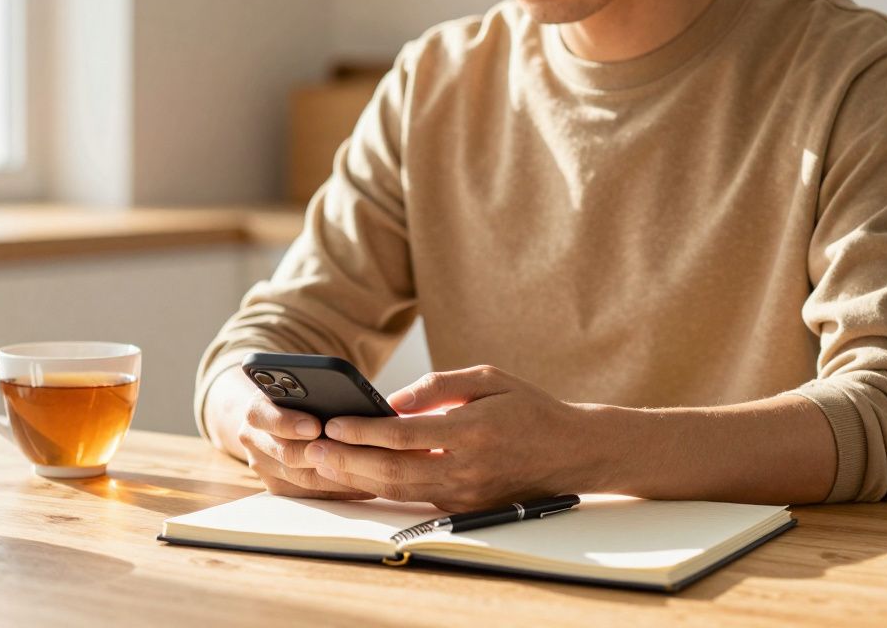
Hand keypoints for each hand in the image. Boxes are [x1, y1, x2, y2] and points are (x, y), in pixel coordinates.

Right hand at [236, 391, 374, 500]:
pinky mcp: (277, 485)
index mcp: (256, 409)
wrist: (274, 416)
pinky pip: (309, 493)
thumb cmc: (297, 396)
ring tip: (366, 471)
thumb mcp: (298, 385)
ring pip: (301, 477)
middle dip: (321, 454)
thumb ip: (311, 390)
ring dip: (336, 476)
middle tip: (351, 455)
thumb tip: (344, 398)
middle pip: (287, 453)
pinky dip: (336, 490)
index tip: (316, 426)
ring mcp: (263, 466)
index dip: (290, 423)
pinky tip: (362, 485)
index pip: (265, 416)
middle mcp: (253, 439)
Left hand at [306, 365, 610, 511]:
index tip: (334, 421)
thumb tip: (390, 401)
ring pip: (400, 491)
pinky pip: (415, 498)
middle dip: (349, 460)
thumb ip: (437, 387)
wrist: (571, 452)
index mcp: (473, 431)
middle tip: (314, 448)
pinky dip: (382, 488)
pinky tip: (356, 475)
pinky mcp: (464, 508)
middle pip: (395, 470)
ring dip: (358, 478)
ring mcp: (466, 494)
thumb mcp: (487, 378)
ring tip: (324, 462)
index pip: (405, 434)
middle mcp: (467, 468)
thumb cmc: (528, 408)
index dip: (365, 430)